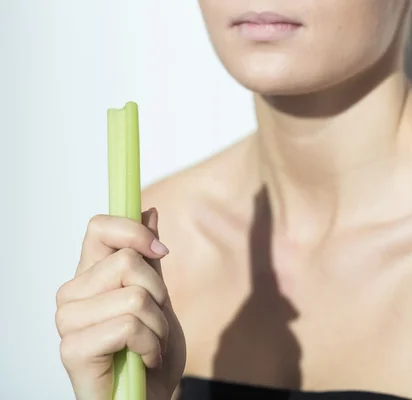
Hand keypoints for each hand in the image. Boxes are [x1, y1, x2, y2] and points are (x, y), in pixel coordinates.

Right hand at [56, 208, 185, 399]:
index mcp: (90, 277)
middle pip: (127, 261)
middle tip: (155, 321)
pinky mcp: (72, 349)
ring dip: (158, 325)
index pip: (100, 228)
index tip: (160, 251)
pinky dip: (152, 344)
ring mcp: (68, 322)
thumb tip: (149, 211)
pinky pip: (129, 325)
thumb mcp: (158, 298)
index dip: (134, 232)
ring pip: (134, 295)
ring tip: (150, 343)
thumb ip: (148, 258)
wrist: (149, 397)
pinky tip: (144, 359)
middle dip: (159, 294)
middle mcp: (72, 295)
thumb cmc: (150, 352)